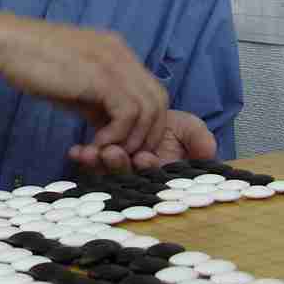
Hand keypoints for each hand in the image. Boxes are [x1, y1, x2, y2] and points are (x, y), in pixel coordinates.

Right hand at [0, 17, 168, 157]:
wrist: (9, 44)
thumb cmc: (33, 63)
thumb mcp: (74, 85)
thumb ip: (96, 102)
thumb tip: (111, 130)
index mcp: (117, 51)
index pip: (151, 91)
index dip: (145, 123)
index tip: (123, 145)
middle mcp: (122, 53)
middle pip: (160, 100)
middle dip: (146, 134)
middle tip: (121, 153)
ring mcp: (114, 62)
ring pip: (150, 108)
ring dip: (132, 138)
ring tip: (105, 149)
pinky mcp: (101, 76)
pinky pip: (128, 113)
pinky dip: (117, 135)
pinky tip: (96, 142)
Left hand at [67, 109, 215, 172]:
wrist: (144, 107)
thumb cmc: (174, 127)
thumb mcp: (190, 128)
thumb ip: (200, 139)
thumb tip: (208, 152)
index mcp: (160, 172)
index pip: (153, 174)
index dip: (148, 167)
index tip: (143, 157)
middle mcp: (138, 176)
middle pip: (127, 175)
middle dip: (118, 166)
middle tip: (110, 153)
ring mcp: (118, 170)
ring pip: (106, 171)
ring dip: (98, 162)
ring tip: (90, 151)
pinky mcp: (99, 161)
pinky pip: (90, 163)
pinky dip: (83, 157)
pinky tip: (75, 151)